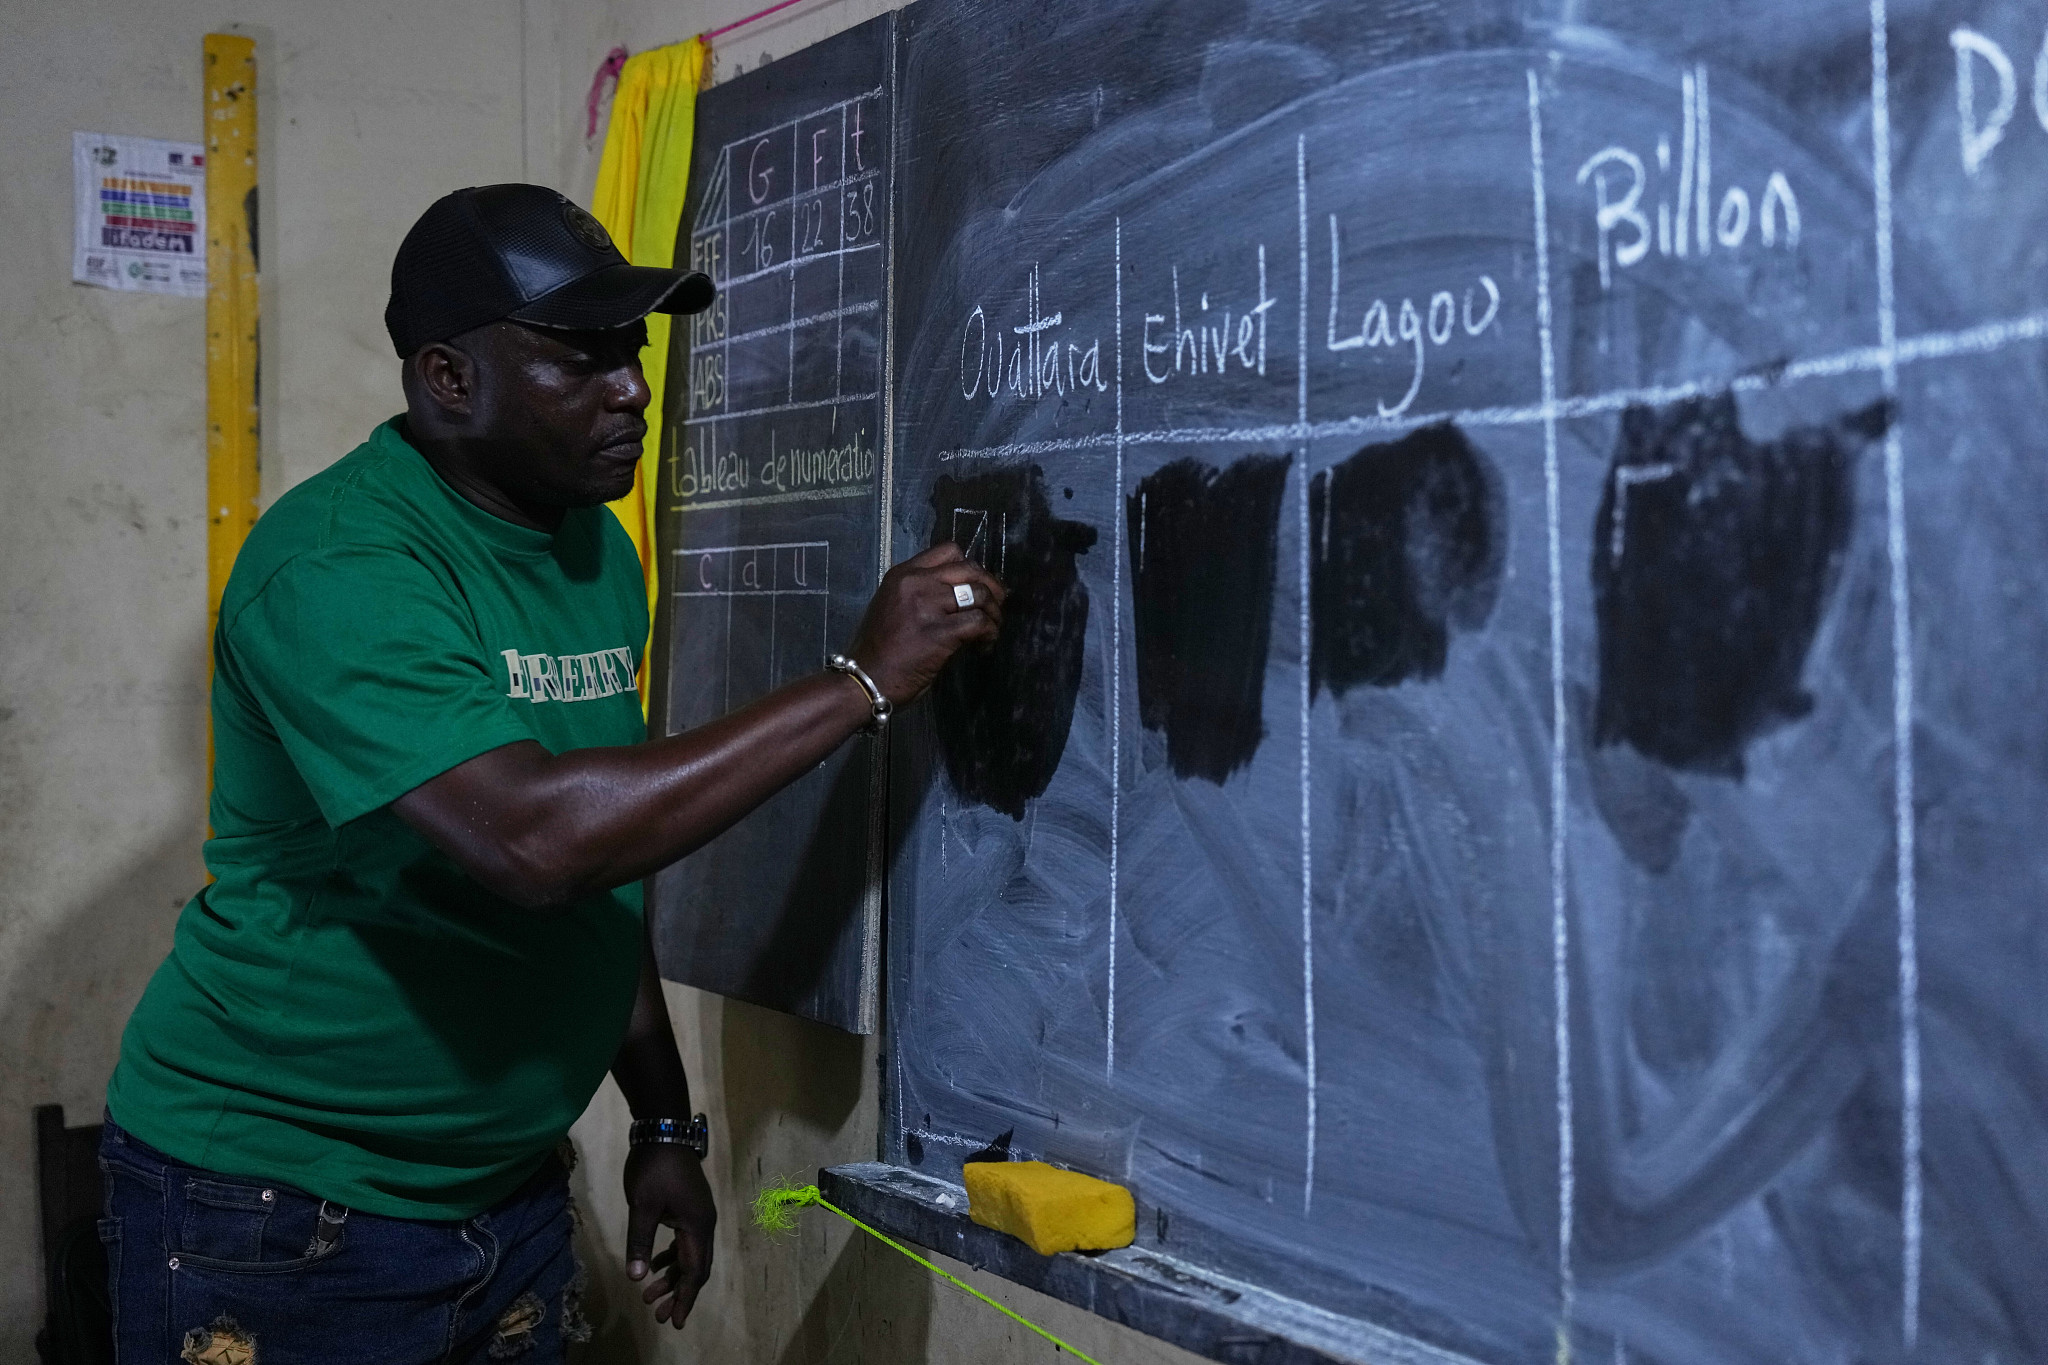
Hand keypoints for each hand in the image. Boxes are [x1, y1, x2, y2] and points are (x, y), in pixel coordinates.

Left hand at [623, 1144, 715, 1329]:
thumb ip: (640, 1242)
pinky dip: (671, 1258)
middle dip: (678, 1293)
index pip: (694, 1271)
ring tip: (649, 1295)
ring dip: (672, 1276)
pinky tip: (656, 1266)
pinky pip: (684, 1242)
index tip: (673, 1322)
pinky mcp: (688, 1208)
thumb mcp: (643, 1206)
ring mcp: (697, 1215)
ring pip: (689, 1255)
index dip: (684, 1298)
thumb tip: (637, 1278)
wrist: (664, 1132)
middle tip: (657, 1314)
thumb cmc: (654, 1169)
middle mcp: (703, 1224)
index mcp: (697, 1225)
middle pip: (695, 1267)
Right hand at [845, 543, 1005, 703]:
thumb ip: (924, 594)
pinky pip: (979, 622)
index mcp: (902, 574)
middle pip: (970, 568)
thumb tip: (964, 598)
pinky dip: (990, 633)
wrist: (865, 680)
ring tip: (991, 630)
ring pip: (980, 594)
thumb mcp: (893, 607)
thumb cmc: (879, 651)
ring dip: (994, 613)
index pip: (948, 551)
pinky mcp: (940, 632)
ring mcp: (927, 606)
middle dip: (991, 587)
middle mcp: (915, 583)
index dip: (971, 568)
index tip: (979, 586)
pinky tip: (984, 646)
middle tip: (997, 606)